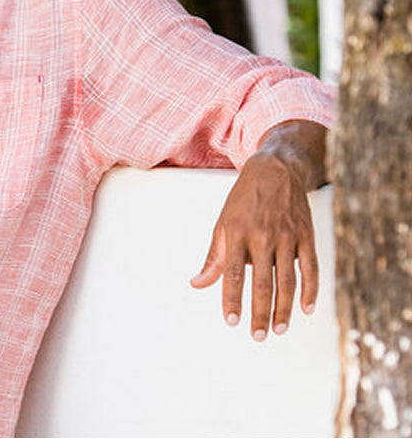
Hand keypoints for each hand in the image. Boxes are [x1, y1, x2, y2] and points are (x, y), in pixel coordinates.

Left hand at [190, 121, 325, 339]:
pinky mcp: (306, 236)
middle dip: (260, 312)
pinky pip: (310, 268)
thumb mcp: (222, 225)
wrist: (274, 171)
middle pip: (262, 282)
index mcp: (236, 234)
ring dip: (284, 308)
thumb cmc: (243, 202)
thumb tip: (197, 284)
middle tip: (257, 336)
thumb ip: (213, 257)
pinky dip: (310, 289)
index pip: (231, 273)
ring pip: (287, 280)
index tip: (231, 321)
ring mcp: (286, 237)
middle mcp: (261, 237)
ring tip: (278, 330)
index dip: (232, 298)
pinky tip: (306, 309)